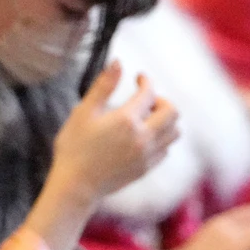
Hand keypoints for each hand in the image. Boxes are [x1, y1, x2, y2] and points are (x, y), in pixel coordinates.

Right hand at [48, 62, 180, 203]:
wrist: (75, 187)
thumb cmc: (74, 148)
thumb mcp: (84, 112)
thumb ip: (104, 86)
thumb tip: (119, 62)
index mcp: (127, 120)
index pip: (149, 92)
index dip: (145, 81)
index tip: (138, 78)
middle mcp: (143, 137)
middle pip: (172, 111)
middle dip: (161, 100)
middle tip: (144, 100)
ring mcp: (147, 155)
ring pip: (174, 132)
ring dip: (165, 120)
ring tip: (145, 118)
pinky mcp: (146, 169)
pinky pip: (166, 149)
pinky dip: (161, 138)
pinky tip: (143, 136)